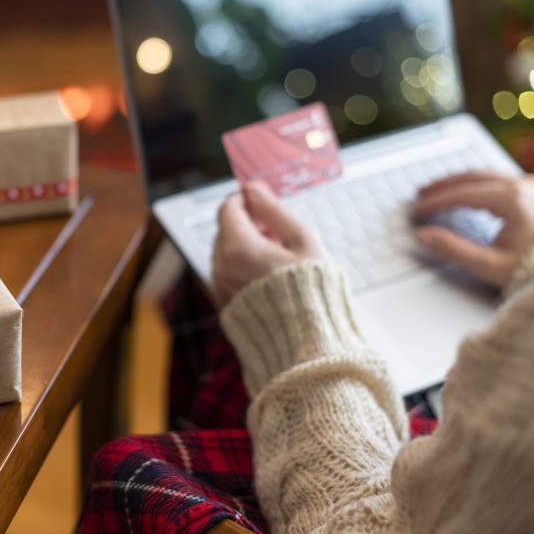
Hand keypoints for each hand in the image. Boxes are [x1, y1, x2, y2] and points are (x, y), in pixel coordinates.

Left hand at [212, 182, 325, 304]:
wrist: (307, 343)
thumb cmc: (313, 292)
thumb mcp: (303, 240)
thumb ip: (274, 211)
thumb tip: (254, 190)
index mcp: (238, 248)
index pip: (228, 208)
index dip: (246, 199)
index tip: (263, 200)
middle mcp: (222, 267)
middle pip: (226, 229)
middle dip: (249, 223)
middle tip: (279, 231)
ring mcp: (220, 287)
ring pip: (226, 251)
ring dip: (246, 244)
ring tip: (279, 255)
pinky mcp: (225, 303)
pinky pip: (227, 273)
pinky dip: (242, 265)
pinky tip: (269, 272)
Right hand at [413, 171, 533, 286]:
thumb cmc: (533, 268)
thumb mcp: (489, 264)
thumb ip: (453, 249)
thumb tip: (423, 236)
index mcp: (515, 200)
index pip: (463, 194)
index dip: (436, 201)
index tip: (417, 209)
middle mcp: (524, 186)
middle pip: (472, 177)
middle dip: (442, 186)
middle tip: (420, 196)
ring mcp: (530, 185)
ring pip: (484, 175)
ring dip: (457, 182)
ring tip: (435, 191)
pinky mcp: (533, 190)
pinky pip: (496, 179)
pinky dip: (473, 184)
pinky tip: (460, 191)